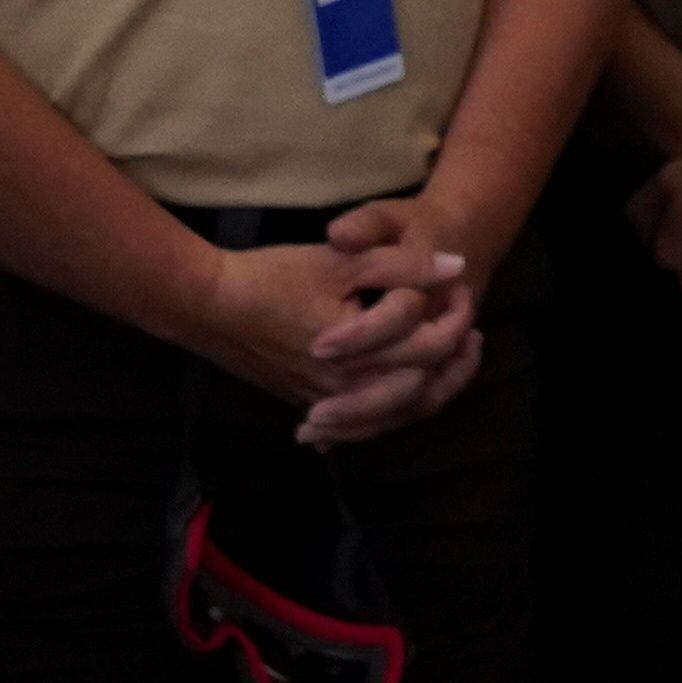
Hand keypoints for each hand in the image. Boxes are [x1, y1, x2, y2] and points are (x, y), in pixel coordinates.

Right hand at [186, 222, 476, 445]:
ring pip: (394, 414)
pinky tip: (401, 393)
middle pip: (421, 392)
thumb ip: (404, 266)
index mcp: (363, 358)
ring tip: (452, 361)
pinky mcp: (308, 402)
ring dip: (429, 389)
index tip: (465, 289)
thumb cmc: (273, 278)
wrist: (207, 307)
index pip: (431, 348)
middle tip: (473, 331)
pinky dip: (389, 410)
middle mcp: (349, 391)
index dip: (457, 317)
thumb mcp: (343, 261)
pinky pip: (362, 421)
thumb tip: (458, 267)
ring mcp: (326, 402)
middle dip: (455, 363)